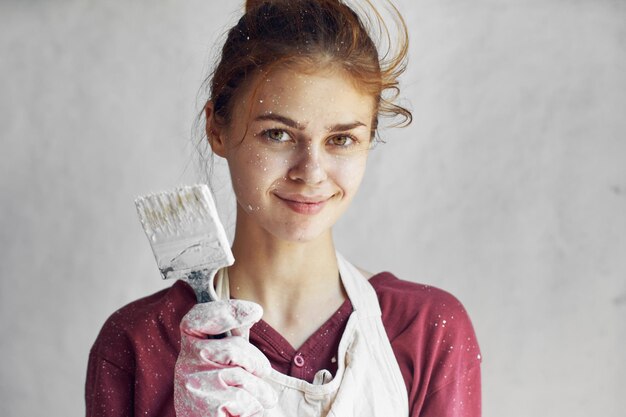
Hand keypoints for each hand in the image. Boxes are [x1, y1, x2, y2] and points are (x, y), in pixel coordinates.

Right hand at [174, 300, 277, 416]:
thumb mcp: (223, 365)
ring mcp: (194, 385)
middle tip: (263, 372)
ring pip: (244, 376)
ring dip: (259, 390)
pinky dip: (253, 407)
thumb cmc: (220, 397)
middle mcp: (185, 364)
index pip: (197, 320)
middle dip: (257, 362)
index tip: (256, 311)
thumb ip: (233, 343)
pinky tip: (241, 412)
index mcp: (189, 348)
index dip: (226, 311)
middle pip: (234, 348)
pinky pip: (245, 399)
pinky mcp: (205, 407)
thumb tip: (252, 313)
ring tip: (254, 399)